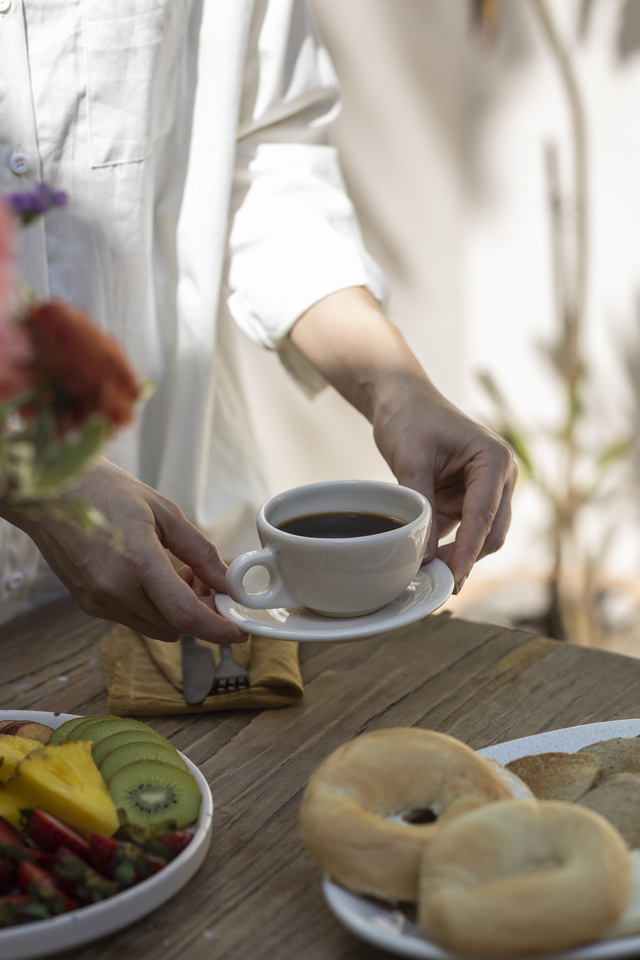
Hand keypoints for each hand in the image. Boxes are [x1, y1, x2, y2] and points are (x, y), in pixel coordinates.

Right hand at [2, 458, 243, 642]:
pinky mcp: (89, 605)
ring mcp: (99, 601)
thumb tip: (226, 581)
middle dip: (201, 612)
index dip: (218, 629)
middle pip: (176, 626)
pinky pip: (135, 619)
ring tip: (180, 572)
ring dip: (177, 611)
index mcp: (138, 562)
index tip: (239, 630)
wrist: (50, 492)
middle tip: (208, 582)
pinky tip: (154, 577)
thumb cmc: (106, 492)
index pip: (186, 615)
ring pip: (156, 627)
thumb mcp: (164, 512)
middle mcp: (116, 590)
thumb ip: (200, 552)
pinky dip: (154, 607)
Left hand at [369, 373, 515, 589]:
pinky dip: (448, 546)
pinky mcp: (468, 498)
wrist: (401, 399)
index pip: (484, 516)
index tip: (452, 577)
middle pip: (492, 532)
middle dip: (467, 558)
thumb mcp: (411, 460)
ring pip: (481, 536)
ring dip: (457, 555)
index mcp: (495, 459)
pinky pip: (463, 530)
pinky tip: (428, 561)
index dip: (468, 550)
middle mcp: (499, 476)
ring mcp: (487, 489)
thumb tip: (425, 556)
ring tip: (428, 575)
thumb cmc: (410, 418)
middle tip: (437, 583)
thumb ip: (421, 507)